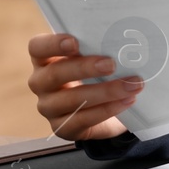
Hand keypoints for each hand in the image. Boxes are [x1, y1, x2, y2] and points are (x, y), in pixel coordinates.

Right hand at [27, 33, 142, 141]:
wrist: (102, 110)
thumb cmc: (94, 74)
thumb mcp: (92, 58)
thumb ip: (96, 49)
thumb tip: (121, 41)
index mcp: (43, 59)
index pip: (37, 48)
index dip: (53, 44)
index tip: (75, 42)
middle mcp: (40, 83)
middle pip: (55, 74)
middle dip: (85, 68)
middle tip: (111, 64)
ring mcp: (48, 107)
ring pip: (72, 99)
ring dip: (105, 91)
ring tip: (131, 85)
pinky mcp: (62, 127)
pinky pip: (84, 119)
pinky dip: (108, 109)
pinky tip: (126, 101)